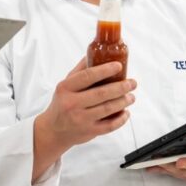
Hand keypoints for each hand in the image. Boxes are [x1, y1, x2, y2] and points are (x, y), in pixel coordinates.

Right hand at [33, 57, 135, 178]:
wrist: (53, 130)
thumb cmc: (62, 104)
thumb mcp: (65, 85)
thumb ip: (80, 70)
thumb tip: (95, 53)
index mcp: (66, 88)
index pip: (87, 76)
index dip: (105, 70)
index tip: (118, 66)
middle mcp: (72, 103)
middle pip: (101, 93)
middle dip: (121, 87)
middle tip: (132, 83)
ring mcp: (80, 119)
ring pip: (107, 108)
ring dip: (123, 101)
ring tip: (131, 97)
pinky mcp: (88, 131)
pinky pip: (109, 126)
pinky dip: (121, 119)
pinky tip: (126, 113)